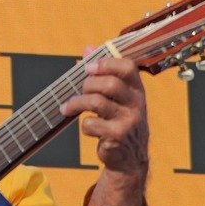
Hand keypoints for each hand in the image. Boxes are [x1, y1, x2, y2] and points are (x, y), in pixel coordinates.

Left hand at [64, 52, 148, 175]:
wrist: (129, 157)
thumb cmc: (118, 120)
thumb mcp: (116, 97)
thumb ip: (103, 72)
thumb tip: (89, 48)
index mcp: (136, 89)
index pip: (127, 67)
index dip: (106, 63)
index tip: (88, 67)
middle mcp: (136, 103)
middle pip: (108, 84)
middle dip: (87, 85)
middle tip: (78, 91)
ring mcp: (129, 120)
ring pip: (96, 102)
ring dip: (76, 103)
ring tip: (67, 107)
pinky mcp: (118, 136)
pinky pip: (91, 124)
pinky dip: (84, 125)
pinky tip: (88, 127)